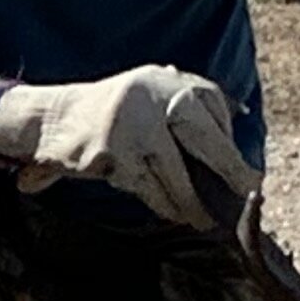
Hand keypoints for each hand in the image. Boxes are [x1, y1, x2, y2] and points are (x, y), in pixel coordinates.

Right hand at [0, 66, 257, 228]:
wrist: (50, 118)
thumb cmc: (113, 113)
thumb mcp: (151, 93)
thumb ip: (191, 102)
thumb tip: (243, 115)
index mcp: (165, 82)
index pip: (210, 105)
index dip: (229, 143)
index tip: (249, 174)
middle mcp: (148, 98)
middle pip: (200, 136)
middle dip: (227, 168)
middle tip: (248, 192)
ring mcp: (126, 125)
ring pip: (171, 172)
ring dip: (189, 200)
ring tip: (201, 218)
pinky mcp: (107, 153)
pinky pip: (144, 186)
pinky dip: (161, 203)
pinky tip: (172, 212)